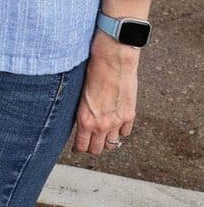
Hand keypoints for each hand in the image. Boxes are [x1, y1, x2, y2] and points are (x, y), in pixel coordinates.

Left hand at [72, 30, 138, 154]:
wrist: (113, 57)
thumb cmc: (92, 69)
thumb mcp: (80, 93)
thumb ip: (82, 110)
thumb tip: (80, 119)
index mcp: (85, 119)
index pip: (82, 146)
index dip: (79, 148)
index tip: (77, 146)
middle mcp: (102, 125)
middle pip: (97, 149)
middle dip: (91, 147)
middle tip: (88, 142)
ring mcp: (117, 121)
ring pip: (112, 144)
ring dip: (106, 141)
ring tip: (102, 135)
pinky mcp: (130, 114)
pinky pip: (125, 133)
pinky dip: (121, 131)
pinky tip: (116, 125)